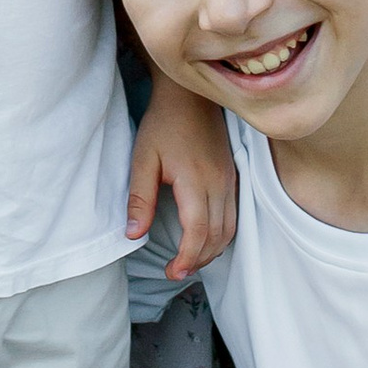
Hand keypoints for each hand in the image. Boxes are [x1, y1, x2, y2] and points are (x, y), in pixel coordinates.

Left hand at [127, 83, 235, 278]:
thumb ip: (139, 198)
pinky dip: (221, 235)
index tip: (172, 271)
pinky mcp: (233, 176)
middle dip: (198, 260)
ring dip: (211, 251)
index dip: (187, 257)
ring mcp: (229, 180)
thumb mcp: (143, 158)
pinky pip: (234, 215)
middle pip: (217, 236)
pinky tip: (204, 239)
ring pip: (229, 229)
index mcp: (195, 180)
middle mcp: (219, 183)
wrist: (189, 95)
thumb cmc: (163, 123)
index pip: (198, 231)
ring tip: (189, 261)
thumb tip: (134, 235)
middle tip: (176, 272)